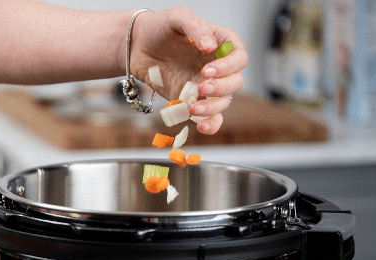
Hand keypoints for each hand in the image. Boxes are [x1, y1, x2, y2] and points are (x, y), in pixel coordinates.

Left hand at [128, 8, 247, 134]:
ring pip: (222, 103)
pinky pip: (208, 117)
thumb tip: (210, 47)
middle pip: (235, 83)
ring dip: (212, 108)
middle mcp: (217, 66)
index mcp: (221, 44)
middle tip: (201, 86)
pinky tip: (200, 126)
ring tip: (192, 107)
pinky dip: (209, 124)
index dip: (229, 67)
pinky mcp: (191, 100)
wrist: (136, 46)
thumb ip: (196, 27)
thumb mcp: (178, 17)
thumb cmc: (159, 27)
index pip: (239, 58)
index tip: (207, 70)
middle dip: (221, 88)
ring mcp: (205, 85)